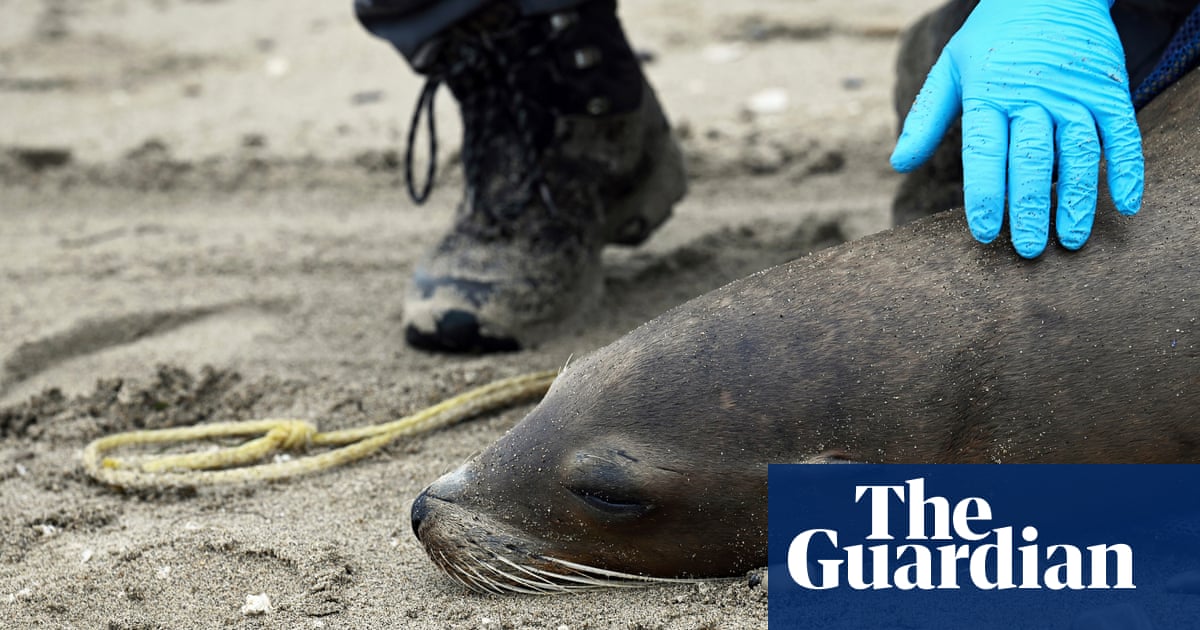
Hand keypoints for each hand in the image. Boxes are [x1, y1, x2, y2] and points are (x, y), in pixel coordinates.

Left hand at [890, 0, 1143, 257]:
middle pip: (1031, 159)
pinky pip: (1122, 133)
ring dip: (1076, 199)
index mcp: (989, 93)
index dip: (986, 194)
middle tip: (1027, 250)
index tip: (985, 232)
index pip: (985, 151)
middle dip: (1029, 208)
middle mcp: (1034, 96)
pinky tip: (1125, 204)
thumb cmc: (993, 39)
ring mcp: (1075, 94)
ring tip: (1070, 240)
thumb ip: (926, 117)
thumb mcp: (951, 68)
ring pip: (1078, 152)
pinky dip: (1126, 169)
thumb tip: (898, 164)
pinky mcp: (1109, 90)